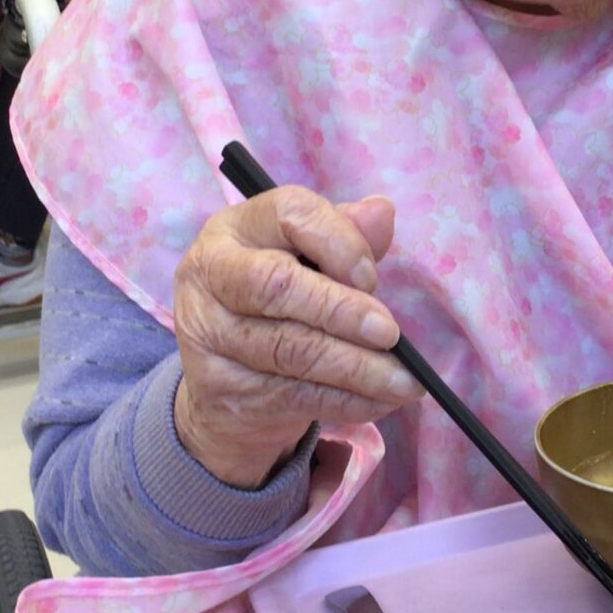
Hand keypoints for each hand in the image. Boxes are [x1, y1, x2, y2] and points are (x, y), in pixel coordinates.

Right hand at [171, 187, 424, 487]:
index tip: (371, 276)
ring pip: (290, 350)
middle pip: (276, 285)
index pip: (287, 213)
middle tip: (390, 334)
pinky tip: (381, 400)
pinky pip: (294, 395)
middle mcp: (211, 274)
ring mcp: (208, 334)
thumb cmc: (276, 301)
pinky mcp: (218, 387)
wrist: (221, 376)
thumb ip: (343, 234)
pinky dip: (346, 401)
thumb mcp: (303, 258)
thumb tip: (382, 212)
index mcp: (235, 228)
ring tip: (404, 381)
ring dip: (357, 369)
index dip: (338, 241)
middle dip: (342, 310)